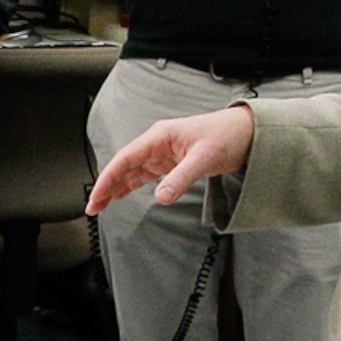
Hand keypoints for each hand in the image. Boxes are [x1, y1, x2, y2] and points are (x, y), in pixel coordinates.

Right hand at [88, 104, 253, 213]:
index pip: (125, 159)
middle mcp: (157, 144)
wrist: (248, 132)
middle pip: (123, 166)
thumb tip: (161, 197)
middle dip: (106, 186)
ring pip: (131, 172)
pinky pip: (145, 176)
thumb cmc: (227, 135)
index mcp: (159, 137)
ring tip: (101, 206)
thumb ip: (181, 178)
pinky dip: (131, 187)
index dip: (108, 178)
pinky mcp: (171, 163)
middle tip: (93, 207)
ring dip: (116, 188)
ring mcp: (163, 154)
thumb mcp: (204, 158)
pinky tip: (122, 196)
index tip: (97, 196)